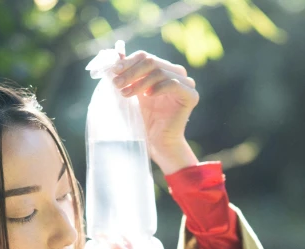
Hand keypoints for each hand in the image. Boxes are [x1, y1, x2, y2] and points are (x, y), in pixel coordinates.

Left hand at [112, 50, 198, 173]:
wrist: (157, 141)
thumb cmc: (144, 119)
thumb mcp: (131, 91)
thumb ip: (126, 72)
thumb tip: (115, 52)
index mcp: (163, 69)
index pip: (144, 56)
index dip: (127, 62)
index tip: (113, 72)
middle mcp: (176, 73)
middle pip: (151, 61)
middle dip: (131, 72)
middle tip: (117, 84)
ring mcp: (186, 83)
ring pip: (160, 71)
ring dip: (140, 82)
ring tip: (126, 94)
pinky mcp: (191, 95)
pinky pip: (173, 83)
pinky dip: (158, 88)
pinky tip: (147, 96)